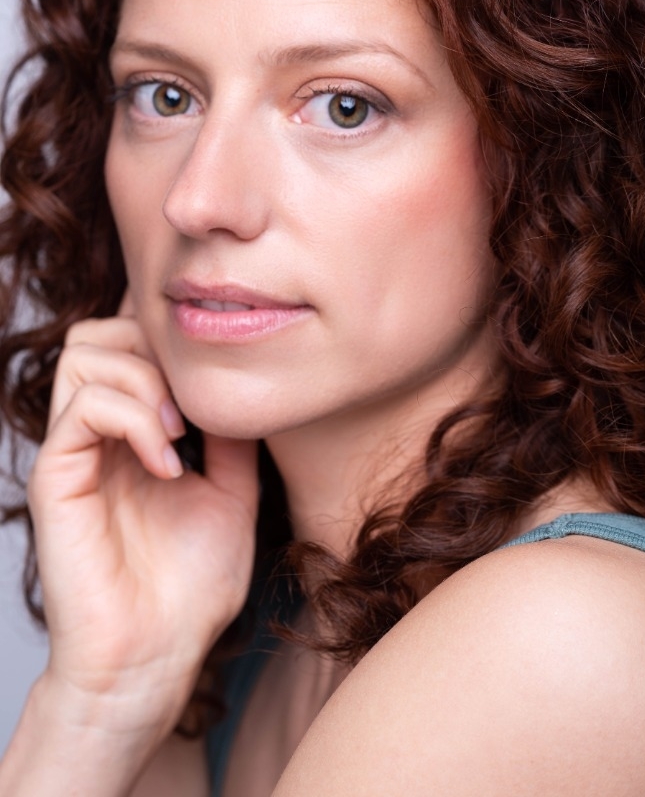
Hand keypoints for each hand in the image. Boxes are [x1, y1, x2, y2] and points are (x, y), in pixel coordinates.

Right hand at [27, 298, 258, 733]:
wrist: (157, 657)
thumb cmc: (190, 588)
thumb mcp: (233, 495)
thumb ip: (231, 438)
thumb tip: (242, 386)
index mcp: (132, 432)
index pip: (130, 342)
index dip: (169, 341)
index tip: (215, 380)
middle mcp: (97, 434)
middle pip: (99, 331)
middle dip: (153, 347)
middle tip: (191, 405)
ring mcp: (74, 453)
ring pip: (84, 354)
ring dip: (144, 378)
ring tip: (179, 432)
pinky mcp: (57, 479)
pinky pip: (81, 409)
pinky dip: (132, 418)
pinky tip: (168, 463)